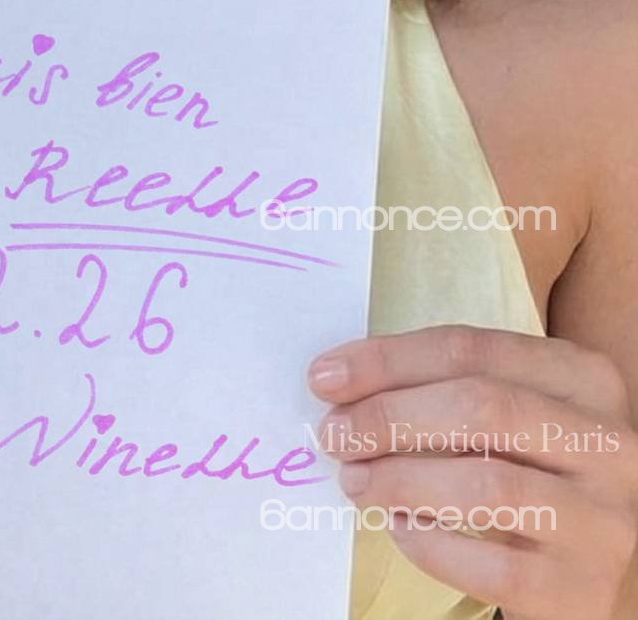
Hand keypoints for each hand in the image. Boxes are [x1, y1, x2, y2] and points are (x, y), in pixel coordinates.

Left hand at [307, 325, 637, 619]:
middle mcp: (607, 443)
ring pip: (486, 484)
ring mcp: (601, 518)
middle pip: (481, 408)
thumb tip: (342, 382)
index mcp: (585, 378)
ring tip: (354, 480)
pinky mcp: (581, 587)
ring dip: (400, 480)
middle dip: (390, 417)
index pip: (473, 349)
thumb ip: (453, 386)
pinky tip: (399, 527)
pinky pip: (492, 563)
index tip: (327, 375)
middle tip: (334, 433)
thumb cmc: (542, 467)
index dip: (389, 360)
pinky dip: (431, 543)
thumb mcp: (521, 410)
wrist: (612, 561)